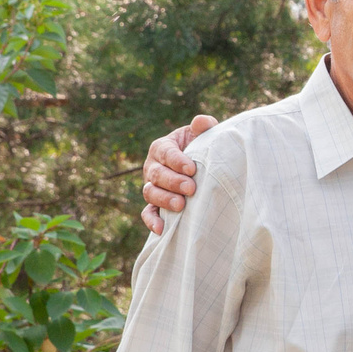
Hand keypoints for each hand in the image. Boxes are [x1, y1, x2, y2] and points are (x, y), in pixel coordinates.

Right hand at [139, 115, 218, 234]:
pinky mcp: (155, 204)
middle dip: (173, 182)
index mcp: (162, 147)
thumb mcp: (203, 135)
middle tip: (191, 188)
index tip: (192, 168)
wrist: (202, 167)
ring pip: (150, 193)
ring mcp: (152, 186)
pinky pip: (148, 213)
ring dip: (164, 200)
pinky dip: (152, 221)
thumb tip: (202, 122)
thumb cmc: (201, 148)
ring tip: (180, 205)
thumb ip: (204, 126)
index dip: (177, 160)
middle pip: (157, 174)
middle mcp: (152, 167)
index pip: (165, 152)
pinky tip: (162, 229)